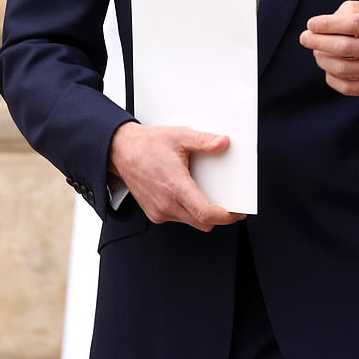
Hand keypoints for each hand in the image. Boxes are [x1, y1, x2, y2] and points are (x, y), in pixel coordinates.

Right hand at [108, 121, 245, 230]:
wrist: (121, 151)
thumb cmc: (147, 144)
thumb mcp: (180, 135)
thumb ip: (204, 141)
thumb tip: (223, 143)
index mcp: (175, 186)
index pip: (205, 213)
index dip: (225, 216)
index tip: (237, 212)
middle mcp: (167, 203)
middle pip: (202, 222)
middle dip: (218, 215)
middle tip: (227, 203)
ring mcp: (159, 211)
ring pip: (191, 221)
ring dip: (201, 212)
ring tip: (202, 191)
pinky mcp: (154, 214)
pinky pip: (178, 218)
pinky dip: (187, 210)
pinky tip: (185, 192)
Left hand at [299, 0, 358, 96]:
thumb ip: (350, 9)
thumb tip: (327, 22)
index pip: (352, 25)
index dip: (328, 24)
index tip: (311, 24)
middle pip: (344, 48)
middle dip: (318, 42)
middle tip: (305, 38)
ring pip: (343, 68)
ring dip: (322, 59)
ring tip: (317, 51)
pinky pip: (346, 87)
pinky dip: (331, 76)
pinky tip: (329, 67)